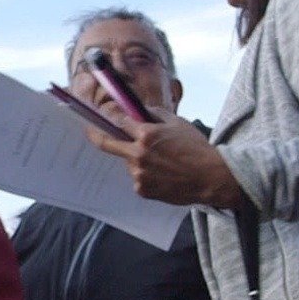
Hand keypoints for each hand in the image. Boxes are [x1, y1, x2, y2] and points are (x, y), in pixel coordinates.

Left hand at [83, 109, 245, 208]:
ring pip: (128, 161)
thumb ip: (153, 115)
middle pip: (106, 143)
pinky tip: (164, 174)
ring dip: (136, 158)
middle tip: (87, 130)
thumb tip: (136, 110)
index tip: (100, 114)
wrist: (211, 178)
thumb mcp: (177, 123)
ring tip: (162, 161)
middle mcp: (138, 154)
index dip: (110, 116)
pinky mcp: (142, 190)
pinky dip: (146, 174)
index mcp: (146, 135)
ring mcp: (138, 174)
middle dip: (94, 134)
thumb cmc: (196, 148)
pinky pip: (137, 177)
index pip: (118, 121)